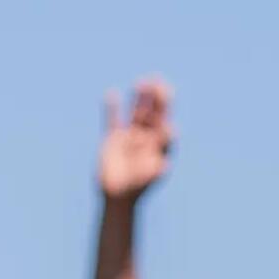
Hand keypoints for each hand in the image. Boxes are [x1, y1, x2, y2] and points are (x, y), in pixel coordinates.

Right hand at [97, 81, 174, 203]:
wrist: (117, 197)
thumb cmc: (136, 188)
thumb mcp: (148, 178)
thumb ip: (156, 167)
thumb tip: (165, 160)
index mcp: (159, 146)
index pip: (165, 124)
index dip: (166, 114)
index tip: (166, 105)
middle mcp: (147, 138)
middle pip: (153, 114)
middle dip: (157, 99)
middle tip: (159, 82)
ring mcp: (130, 137)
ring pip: (136, 113)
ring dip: (139, 98)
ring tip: (142, 82)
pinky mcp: (113, 139)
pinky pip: (112, 120)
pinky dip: (111, 108)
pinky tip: (111, 94)